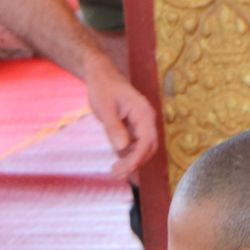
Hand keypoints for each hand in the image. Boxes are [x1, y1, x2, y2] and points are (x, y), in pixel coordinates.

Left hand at [81, 55, 158, 177]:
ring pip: (143, 148)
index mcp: (143, 112)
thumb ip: (114, 128)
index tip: (124, 170)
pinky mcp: (133, 127)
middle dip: (135, 163)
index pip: (147, 141)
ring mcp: (141, 123)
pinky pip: (135, 145)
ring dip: (131, 162)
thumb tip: (122, 148)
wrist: (100, 75)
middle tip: (116, 174)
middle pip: (149, 147)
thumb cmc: (103, 88)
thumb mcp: (105, 108)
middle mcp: (146, 119)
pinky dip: (128, 156)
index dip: (137, 158)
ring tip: (114, 172)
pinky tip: (116, 164)